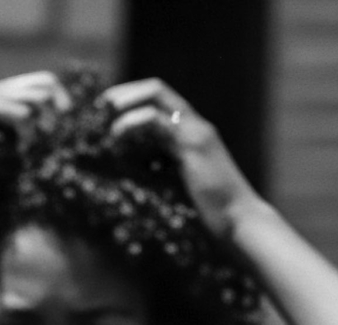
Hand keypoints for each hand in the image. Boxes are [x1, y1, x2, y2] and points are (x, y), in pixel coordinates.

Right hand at [0, 73, 69, 181]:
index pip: (34, 88)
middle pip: (45, 83)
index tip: (61, 138)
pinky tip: (27, 155)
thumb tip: (6, 178)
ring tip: (50, 153)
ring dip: (50, 125)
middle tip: (66, 143)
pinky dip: (31, 134)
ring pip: (38, 95)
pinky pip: (21, 114)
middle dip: (62, 110)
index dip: (53, 109)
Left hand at [100, 79, 261, 238]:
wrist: (238, 221)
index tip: (106, 113)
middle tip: (99, 105)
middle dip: (125, 94)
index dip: (133, 100)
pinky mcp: (191, 144)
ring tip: (101, 117)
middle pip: (156, 89)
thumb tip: (130, 173)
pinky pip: (156, 121)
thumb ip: (159, 172)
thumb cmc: (209, 213)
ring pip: (156, 97)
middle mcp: (195, 125)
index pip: (161, 100)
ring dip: (125, 102)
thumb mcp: (177, 186)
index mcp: (192, 133)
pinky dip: (132, 122)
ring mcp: (195, 131)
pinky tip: (115, 134)